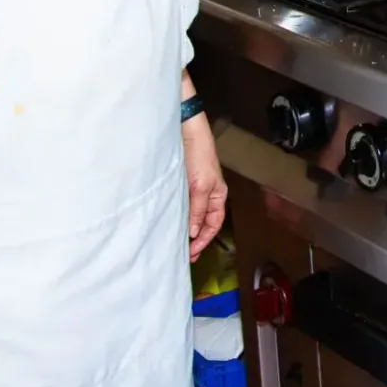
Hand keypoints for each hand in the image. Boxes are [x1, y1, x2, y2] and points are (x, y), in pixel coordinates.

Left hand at [183, 113, 226, 261]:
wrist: (185, 131)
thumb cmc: (199, 155)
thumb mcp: (200, 185)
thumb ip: (197, 209)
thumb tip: (192, 232)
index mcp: (217, 196)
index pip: (213, 224)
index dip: (203, 240)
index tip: (191, 254)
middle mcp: (207, 194)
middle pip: (203, 222)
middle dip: (194, 239)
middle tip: (183, 255)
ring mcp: (194, 189)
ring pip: (191, 214)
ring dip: (185, 228)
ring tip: (175, 242)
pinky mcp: (181, 183)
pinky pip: (181, 205)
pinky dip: (177, 216)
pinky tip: (168, 222)